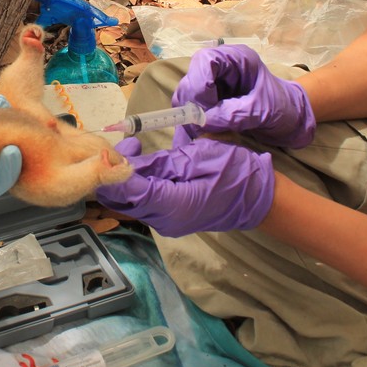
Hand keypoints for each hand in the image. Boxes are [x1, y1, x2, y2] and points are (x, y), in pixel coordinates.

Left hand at [95, 137, 274, 236]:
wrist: (257, 197)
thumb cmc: (233, 172)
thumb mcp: (197, 158)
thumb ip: (161, 163)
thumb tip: (128, 162)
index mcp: (171, 207)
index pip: (128, 191)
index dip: (112, 170)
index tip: (108, 149)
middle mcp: (163, 221)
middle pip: (121, 202)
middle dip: (112, 173)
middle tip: (123, 145)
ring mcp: (165, 222)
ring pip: (128, 202)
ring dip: (122, 177)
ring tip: (132, 148)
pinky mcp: (167, 216)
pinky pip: (142, 201)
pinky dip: (135, 183)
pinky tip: (142, 161)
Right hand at [173, 45, 315, 148]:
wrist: (292, 121)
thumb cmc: (284, 108)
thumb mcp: (263, 111)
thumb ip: (234, 114)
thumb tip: (202, 121)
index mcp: (237, 59)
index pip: (205, 61)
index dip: (199, 84)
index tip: (203, 111)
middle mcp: (221, 68)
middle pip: (192, 79)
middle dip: (192, 104)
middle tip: (199, 129)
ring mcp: (214, 85)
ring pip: (187, 96)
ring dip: (189, 116)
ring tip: (199, 136)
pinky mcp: (210, 102)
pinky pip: (192, 111)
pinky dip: (191, 124)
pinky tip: (196, 137)